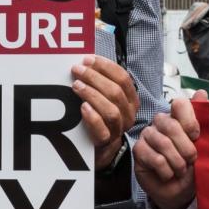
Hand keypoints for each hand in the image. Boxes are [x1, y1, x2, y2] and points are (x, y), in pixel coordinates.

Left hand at [71, 55, 138, 169]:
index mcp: (131, 100)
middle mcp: (128, 114)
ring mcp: (118, 129)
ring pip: (111, 110)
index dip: (106, 67)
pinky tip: (83, 107)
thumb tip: (85, 61)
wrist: (100, 149)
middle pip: (116, 92)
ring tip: (76, 86)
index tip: (88, 59)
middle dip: (95, 78)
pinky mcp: (106, 143)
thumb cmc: (101, 117)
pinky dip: (93, 117)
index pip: (123, 78)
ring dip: (92, 94)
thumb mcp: (106, 98)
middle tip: (77, 70)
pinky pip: (102, 130)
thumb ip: (101, 82)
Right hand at [134, 91, 204, 208]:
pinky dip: (167, 171)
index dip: (190, 122)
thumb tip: (202, 92)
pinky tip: (168, 175)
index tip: (196, 137)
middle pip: (172, 126)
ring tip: (181, 170)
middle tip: (191, 160)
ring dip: (177, 162)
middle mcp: (161, 122)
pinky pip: (155, 158)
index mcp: (177, 117)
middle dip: (186, 148)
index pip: (180, 104)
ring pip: (163, 143)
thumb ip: (202, 118)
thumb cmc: (192, 166)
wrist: (180, 191)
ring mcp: (147, 135)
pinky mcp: (138, 151)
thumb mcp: (203, 144)